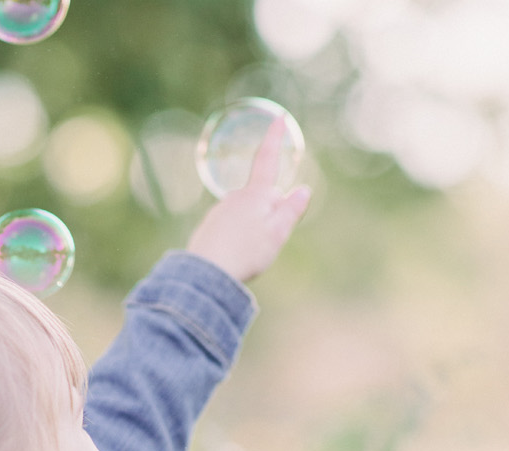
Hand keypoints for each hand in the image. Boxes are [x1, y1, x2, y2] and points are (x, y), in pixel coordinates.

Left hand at [186, 115, 311, 282]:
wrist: (206, 275)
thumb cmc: (245, 254)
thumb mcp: (277, 233)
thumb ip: (291, 210)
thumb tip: (303, 190)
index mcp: (255, 195)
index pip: (267, 159)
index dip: (274, 139)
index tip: (279, 118)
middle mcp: (234, 198)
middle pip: (262, 199)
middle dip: (270, 214)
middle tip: (266, 244)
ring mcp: (219, 212)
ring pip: (246, 216)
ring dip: (252, 231)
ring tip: (247, 256)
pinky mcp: (208, 228)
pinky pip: (230, 231)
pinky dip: (236, 241)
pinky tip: (233, 258)